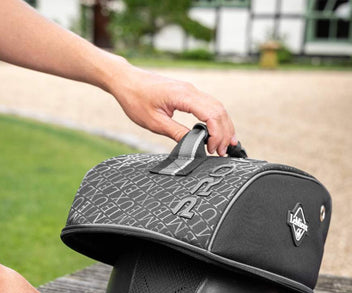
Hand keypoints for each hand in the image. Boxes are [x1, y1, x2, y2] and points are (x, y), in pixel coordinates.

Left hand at [110, 65, 236, 155]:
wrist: (126, 80)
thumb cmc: (135, 98)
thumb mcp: (154, 122)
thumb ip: (176, 133)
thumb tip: (192, 144)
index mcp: (183, 96)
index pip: (211, 114)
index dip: (217, 134)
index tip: (214, 149)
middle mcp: (191, 90)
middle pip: (219, 111)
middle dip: (224, 133)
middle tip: (222, 152)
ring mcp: (191, 90)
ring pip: (217, 108)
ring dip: (223, 127)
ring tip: (224, 145)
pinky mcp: (188, 94)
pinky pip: (209, 106)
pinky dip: (216, 120)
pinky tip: (217, 131)